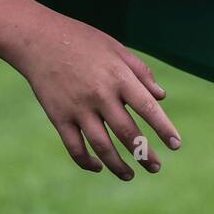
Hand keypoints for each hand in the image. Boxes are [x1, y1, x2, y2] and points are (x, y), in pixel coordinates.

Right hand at [9, 9, 180, 180]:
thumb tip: (161, 97)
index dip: (164, 128)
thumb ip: (140, 72)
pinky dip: (87, 162)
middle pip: (127, 133)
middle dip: (144, 154)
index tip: (176, 145)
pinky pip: (75, 148)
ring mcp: (78, 108)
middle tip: (155, 167)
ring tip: (130, 175)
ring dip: (118, 166)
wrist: (38, 39)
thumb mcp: (116, 48)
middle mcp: (100, 95)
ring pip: (102, 147)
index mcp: (118, 76)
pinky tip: (98, 167)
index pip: (147, 108)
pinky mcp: (58, 117)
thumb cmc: (81, 40)